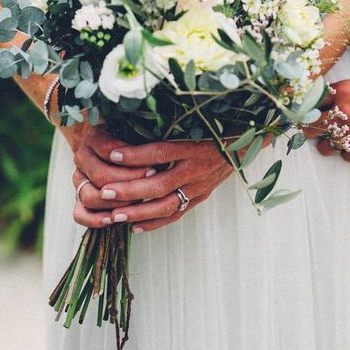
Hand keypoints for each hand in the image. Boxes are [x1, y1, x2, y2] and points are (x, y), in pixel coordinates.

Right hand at [70, 122, 154, 228]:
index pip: (110, 151)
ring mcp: (78, 179)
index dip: (134, 160)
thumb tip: (165, 155)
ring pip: (89, 196)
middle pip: (101, 175)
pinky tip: (113, 220)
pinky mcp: (79, 198)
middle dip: (129, 184)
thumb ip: (144, 138)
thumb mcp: (137, 131)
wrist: (111, 147)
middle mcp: (82, 157)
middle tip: (150, 188)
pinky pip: (80, 214)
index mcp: (94, 136)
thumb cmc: (131, 138)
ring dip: (115, 203)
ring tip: (138, 203)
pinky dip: (95, 220)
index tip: (155, 166)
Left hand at [71, 123, 232, 231]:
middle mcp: (197, 169)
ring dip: (139, 212)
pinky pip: (176, 214)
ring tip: (114, 215)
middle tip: (105, 192)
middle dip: (130, 190)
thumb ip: (168, 126)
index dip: (136, 154)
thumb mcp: (194, 122)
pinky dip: (155, 223)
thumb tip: (133, 122)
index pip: (161, 152)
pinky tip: (135, 227)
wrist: (243, 143)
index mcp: (194, 146)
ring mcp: (200, 187)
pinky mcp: (201, 197)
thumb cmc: (213, 128)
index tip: (112, 154)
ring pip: (167, 205)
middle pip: (160, 184)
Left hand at [313, 72, 349, 161]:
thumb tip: (342, 95)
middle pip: (312, 125)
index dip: (309, 108)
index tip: (308, 112)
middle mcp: (344, 112)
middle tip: (312, 131)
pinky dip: (349, 154)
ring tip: (331, 144)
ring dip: (327, 145)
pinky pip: (347, 156)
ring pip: (327, 146)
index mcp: (343, 91)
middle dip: (311, 129)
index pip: (312, 102)